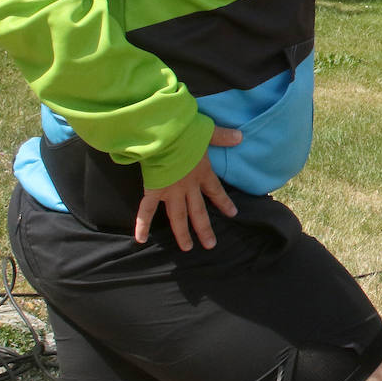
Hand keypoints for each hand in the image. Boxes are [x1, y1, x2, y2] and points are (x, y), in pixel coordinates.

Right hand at [134, 126, 241, 249]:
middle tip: (211, 245)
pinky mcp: (153, 190)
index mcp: (202, 173)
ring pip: (178, 217)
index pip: (216, 192)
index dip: (224, 203)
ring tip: (187, 248)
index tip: (233, 214)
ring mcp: (171, 191)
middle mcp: (188, 186)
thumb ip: (223, 137)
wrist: (163, 134)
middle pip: (198, 211)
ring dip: (182, 233)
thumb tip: (241, 136)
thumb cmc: (185, 132)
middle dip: (205, 228)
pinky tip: (140, 239)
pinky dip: (142, 225)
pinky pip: (147, 211)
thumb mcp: (208, 132)